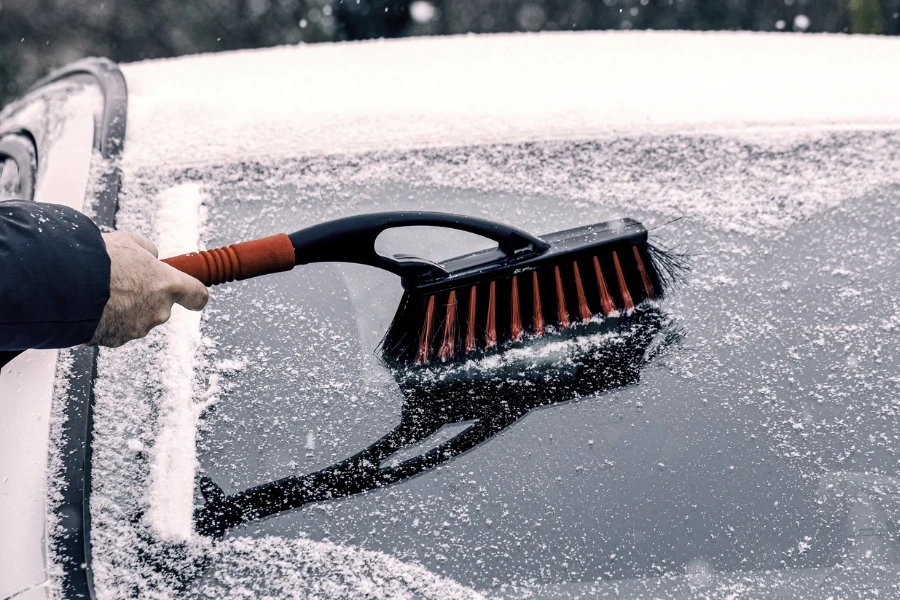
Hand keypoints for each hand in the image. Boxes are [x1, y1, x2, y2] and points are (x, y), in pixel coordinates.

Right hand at [89, 232, 208, 346]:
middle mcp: (158, 311)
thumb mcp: (129, 241)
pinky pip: (114, 329)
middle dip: (144, 296)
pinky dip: (106, 320)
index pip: (197, 295)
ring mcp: (137, 328)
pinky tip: (91, 306)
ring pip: (136, 318)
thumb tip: (151, 256)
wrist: (66, 284)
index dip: (194, 295)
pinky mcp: (115, 340)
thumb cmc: (98, 261)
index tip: (192, 296)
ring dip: (123, 308)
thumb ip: (147, 250)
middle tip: (122, 282)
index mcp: (168, 285)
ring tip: (101, 291)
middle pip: (160, 306)